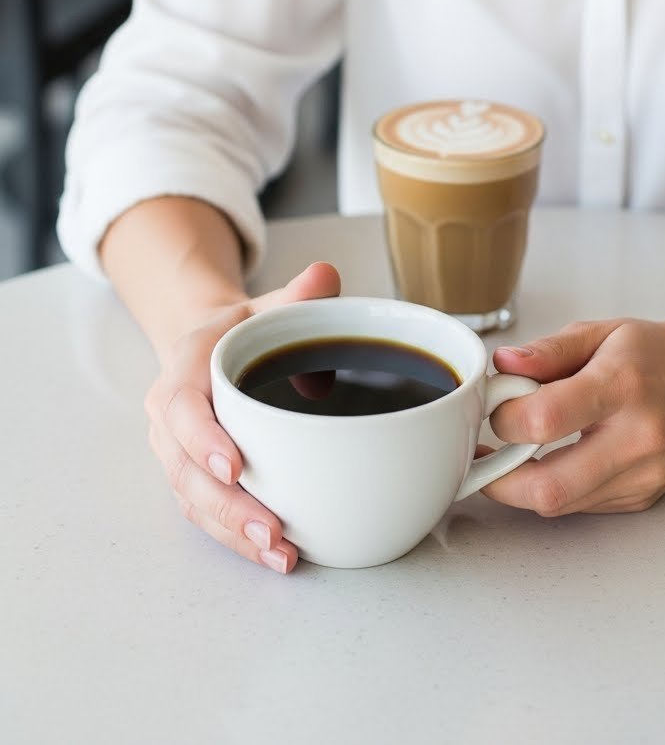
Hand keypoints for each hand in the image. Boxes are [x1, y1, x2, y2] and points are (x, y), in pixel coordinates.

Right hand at [144, 261, 340, 571]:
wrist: (208, 346)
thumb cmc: (240, 330)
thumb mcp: (265, 304)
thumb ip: (296, 293)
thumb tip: (325, 276)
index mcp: (184, 368)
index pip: (182, 406)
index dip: (203, 438)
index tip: (235, 466)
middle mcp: (172, 418)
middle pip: (185, 469)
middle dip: (226, 506)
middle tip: (272, 529)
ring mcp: (179, 453)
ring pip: (193, 501)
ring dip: (233, 533)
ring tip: (280, 554)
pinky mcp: (194, 479)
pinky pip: (206, 515)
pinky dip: (237, 539)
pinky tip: (276, 556)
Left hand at [481, 317, 664, 515]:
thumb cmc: (653, 353)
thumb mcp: (599, 332)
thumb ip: (547, 351)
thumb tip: (502, 365)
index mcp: (623, 384)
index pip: (547, 418)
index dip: (505, 417)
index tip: (495, 405)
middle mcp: (638, 437)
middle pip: (550, 485)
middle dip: (499, 478)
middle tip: (481, 455)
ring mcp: (644, 475)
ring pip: (561, 504)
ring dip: (519, 487)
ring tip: (507, 454)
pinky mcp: (643, 497)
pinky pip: (581, 506)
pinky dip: (552, 489)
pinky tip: (545, 463)